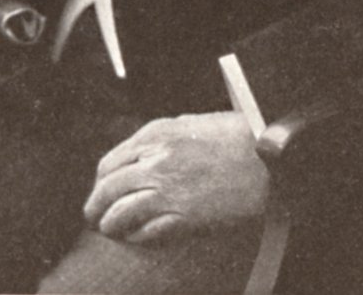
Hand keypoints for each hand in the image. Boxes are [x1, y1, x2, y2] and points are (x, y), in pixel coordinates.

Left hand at [83, 111, 268, 244]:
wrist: (268, 159)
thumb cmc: (237, 139)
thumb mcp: (193, 125)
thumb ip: (163, 138)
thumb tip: (142, 155)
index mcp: (156, 135)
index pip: (110, 163)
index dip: (101, 183)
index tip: (102, 192)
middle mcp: (155, 160)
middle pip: (108, 189)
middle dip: (96, 207)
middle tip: (94, 218)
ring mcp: (167, 189)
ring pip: (119, 213)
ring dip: (111, 225)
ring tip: (111, 231)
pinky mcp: (182, 216)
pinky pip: (144, 232)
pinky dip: (135, 237)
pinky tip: (135, 238)